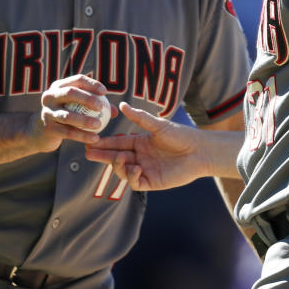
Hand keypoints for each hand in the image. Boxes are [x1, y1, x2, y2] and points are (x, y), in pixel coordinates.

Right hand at [30, 75, 117, 153]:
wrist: (41, 132)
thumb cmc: (65, 116)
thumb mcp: (76, 108)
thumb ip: (94, 107)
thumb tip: (114, 111)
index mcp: (59, 86)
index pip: (77, 80)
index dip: (92, 84)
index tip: (104, 92)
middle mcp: (50, 96)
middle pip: (70, 93)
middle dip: (87, 98)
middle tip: (101, 107)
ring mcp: (47, 112)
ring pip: (68, 116)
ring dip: (85, 120)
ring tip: (99, 125)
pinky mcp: (48, 128)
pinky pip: (68, 132)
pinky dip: (83, 135)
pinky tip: (95, 138)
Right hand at [84, 102, 207, 190]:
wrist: (199, 151)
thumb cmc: (181, 135)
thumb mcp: (158, 125)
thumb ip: (139, 118)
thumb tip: (121, 105)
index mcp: (140, 142)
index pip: (117, 143)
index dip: (104, 143)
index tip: (91, 140)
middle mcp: (140, 157)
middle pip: (116, 157)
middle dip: (102, 155)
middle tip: (89, 152)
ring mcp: (145, 170)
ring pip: (123, 171)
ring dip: (118, 165)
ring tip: (120, 158)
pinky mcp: (152, 182)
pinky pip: (135, 182)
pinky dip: (131, 176)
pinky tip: (136, 168)